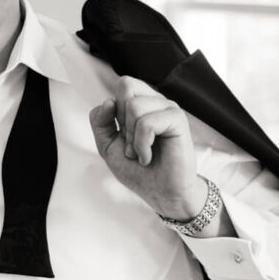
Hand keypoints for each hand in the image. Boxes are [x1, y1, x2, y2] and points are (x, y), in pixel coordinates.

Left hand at [89, 76, 205, 218]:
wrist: (161, 193)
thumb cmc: (138, 170)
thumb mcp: (108, 146)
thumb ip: (100, 122)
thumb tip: (108, 101)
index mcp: (141, 103)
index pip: (122, 86)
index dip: (114, 112)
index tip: (124, 137)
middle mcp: (155, 102)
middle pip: (126, 85)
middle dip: (122, 121)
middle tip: (131, 144)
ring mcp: (168, 109)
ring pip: (134, 106)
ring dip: (132, 138)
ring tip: (140, 153)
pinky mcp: (178, 120)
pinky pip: (147, 123)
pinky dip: (142, 145)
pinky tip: (148, 156)